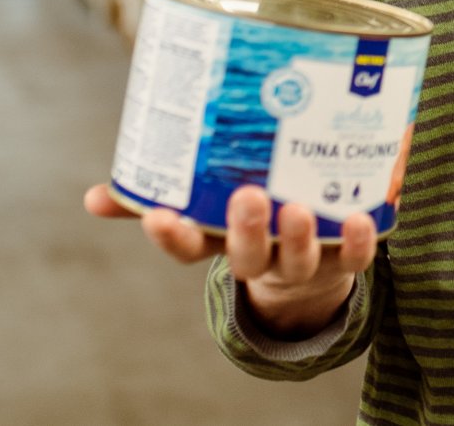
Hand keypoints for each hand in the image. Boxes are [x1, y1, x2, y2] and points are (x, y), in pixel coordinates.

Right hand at [84, 183, 376, 338]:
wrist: (315, 262)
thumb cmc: (253, 218)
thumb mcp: (205, 205)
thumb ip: (160, 192)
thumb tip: (91, 199)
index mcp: (223, 243)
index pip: (189, 248)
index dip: (172, 236)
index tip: (156, 217)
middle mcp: (262, 257)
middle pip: (248, 256)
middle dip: (246, 230)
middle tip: (246, 197)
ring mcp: (304, 261)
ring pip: (298, 259)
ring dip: (298, 237)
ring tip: (298, 209)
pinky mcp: (344, 258)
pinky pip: (356, 258)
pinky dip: (360, 241)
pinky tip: (362, 216)